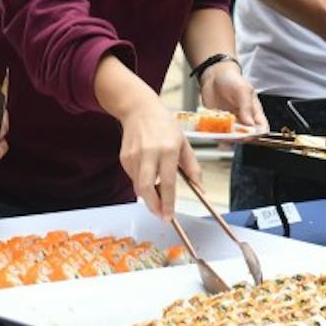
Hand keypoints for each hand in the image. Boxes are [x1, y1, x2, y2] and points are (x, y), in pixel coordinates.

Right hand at [117, 97, 196, 219]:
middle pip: (147, 188)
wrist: (139, 109)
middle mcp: (150, 153)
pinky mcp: (124, 158)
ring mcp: (134, 155)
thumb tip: (201, 188)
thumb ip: (192, 167)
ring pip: (139, 186)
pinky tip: (148, 174)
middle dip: (153, 206)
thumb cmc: (164, 124)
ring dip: (148, 196)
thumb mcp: (184, 142)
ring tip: (158, 194)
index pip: (168, 182)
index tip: (169, 216)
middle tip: (161, 215)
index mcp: (168, 149)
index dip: (168, 202)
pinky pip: (133, 178)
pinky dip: (141, 183)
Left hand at [196, 60, 268, 133]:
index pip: (261, 129)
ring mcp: (231, 123)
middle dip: (239, 138)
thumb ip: (247, 107)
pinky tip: (211, 129)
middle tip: (232, 133)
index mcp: (254, 113)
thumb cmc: (232, 80)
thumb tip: (251, 124)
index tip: (250, 135)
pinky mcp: (218, 124)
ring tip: (220, 130)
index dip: (258, 135)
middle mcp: (243, 121)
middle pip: (246, 137)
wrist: (213, 75)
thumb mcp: (243, 90)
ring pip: (231, 138)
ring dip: (226, 137)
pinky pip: (218, 133)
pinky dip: (215, 134)